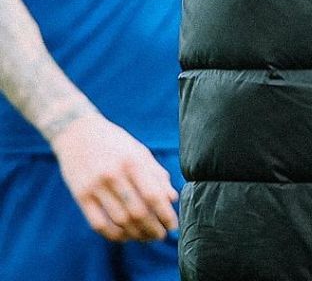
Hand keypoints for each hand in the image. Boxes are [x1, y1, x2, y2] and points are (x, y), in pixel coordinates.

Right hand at [50, 113, 178, 241]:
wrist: (78, 133)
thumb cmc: (116, 143)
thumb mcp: (140, 151)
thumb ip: (157, 174)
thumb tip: (172, 199)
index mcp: (133, 161)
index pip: (153, 195)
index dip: (165, 214)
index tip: (173, 225)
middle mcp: (114, 175)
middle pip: (137, 212)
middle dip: (152, 228)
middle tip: (161, 236)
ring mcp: (95, 187)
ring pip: (119, 221)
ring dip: (135, 234)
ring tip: (146, 238)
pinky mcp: (80, 196)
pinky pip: (98, 224)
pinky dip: (113, 234)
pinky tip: (124, 237)